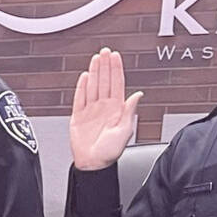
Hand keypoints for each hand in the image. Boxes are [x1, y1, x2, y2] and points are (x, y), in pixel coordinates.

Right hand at [70, 48, 141, 171]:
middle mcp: (103, 107)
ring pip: (92, 86)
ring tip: (96, 58)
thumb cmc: (109, 152)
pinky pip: (79, 98)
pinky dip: (81, 87)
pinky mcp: (78, 117)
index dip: (116, 69)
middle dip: (105, 65)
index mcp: (116, 109)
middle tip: (105, 51)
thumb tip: (138, 94)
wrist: (93, 165)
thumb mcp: (125, 131)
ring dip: (94, 72)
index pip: (117, 84)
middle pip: (104, 81)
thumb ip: (130, 111)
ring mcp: (90, 111)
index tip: (116, 56)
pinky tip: (84, 77)